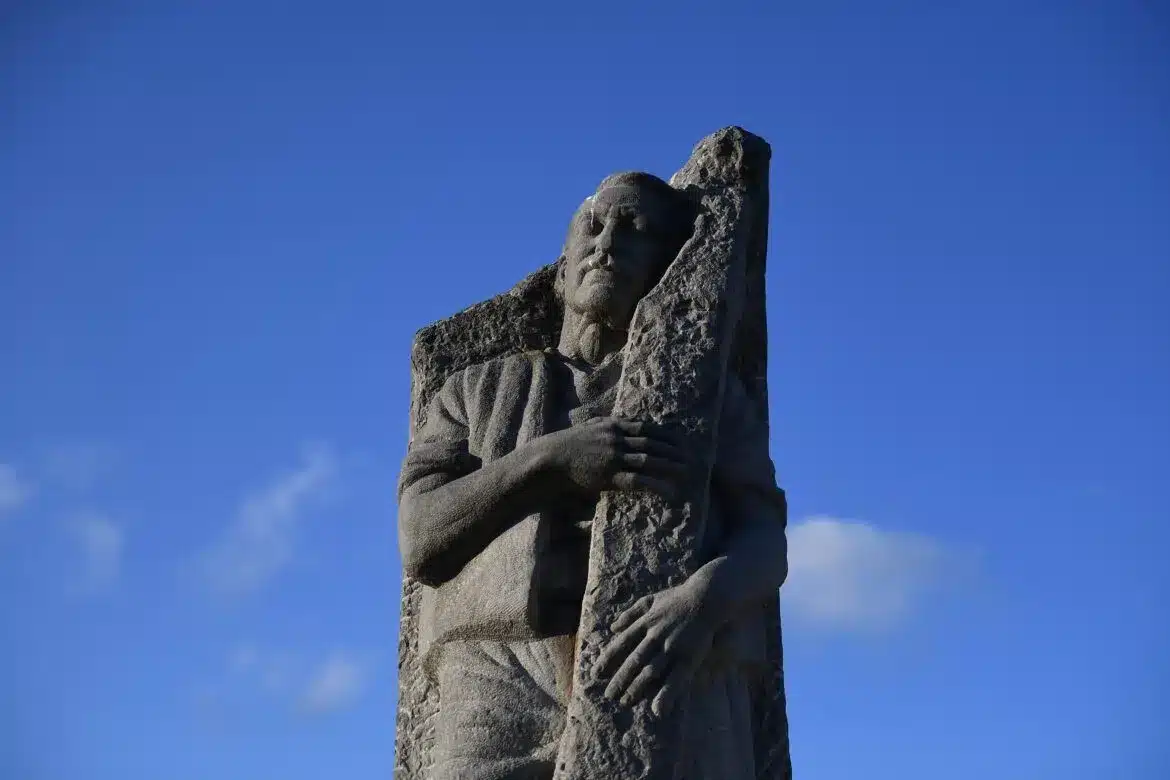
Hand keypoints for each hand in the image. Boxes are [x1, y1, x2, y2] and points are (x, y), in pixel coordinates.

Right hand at [533, 417, 689, 501]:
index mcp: (612, 425)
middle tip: (692, 457)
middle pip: (653, 443)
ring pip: (650, 460)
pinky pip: (639, 481)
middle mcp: (616, 438)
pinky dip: (657, 486)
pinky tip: (669, 492)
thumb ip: (605, 424)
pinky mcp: (609, 476)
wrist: (548, 460)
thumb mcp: (588, 427)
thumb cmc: (566, 446)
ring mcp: (614, 457)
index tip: (681, 439)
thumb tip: (619, 423)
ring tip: (687, 473)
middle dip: (675, 450)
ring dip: (671, 466)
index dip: (667, 434)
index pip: (647, 427)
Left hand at [595, 576, 717, 716]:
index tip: (595, 674)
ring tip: (625, 703)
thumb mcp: (650, 600)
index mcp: (645, 623)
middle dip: (619, 679)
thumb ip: (630, 613)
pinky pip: (675, 679)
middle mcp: (655, 636)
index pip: (621, 644)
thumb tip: (612, 627)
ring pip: (650, 671)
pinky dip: (666, 695)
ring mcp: (672, 647)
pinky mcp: (688, 657)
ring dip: (637, 689)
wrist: (707, 598)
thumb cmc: (678, 599)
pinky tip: (658, 710)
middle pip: (634, 661)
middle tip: (608, 695)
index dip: (608, 660)